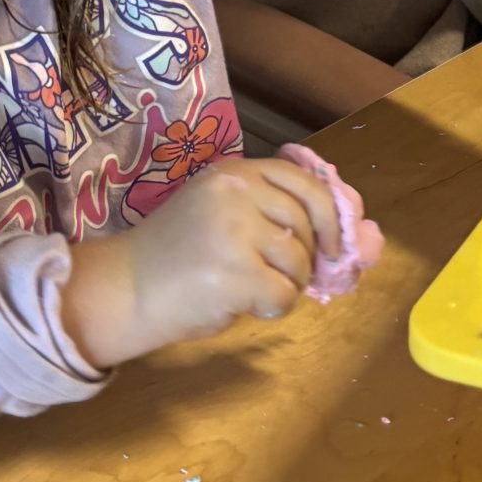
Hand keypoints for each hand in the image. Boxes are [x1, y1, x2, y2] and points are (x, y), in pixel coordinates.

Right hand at [63, 155, 342, 369]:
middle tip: (283, 276)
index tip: (332, 243)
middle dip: (306, 257)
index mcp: (234, 172)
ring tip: (253, 290)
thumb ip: (270, 211)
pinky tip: (245, 305)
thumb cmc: (176, 255)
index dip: (330, 214)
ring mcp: (235, 231)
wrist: (125, 289)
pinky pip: (284, 295)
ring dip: (288, 284)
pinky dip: (273, 308)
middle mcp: (236, 192)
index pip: (305, 183)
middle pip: (308, 223)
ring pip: (300, 262)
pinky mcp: (235, 273)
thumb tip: (356, 231)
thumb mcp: (221, 213)